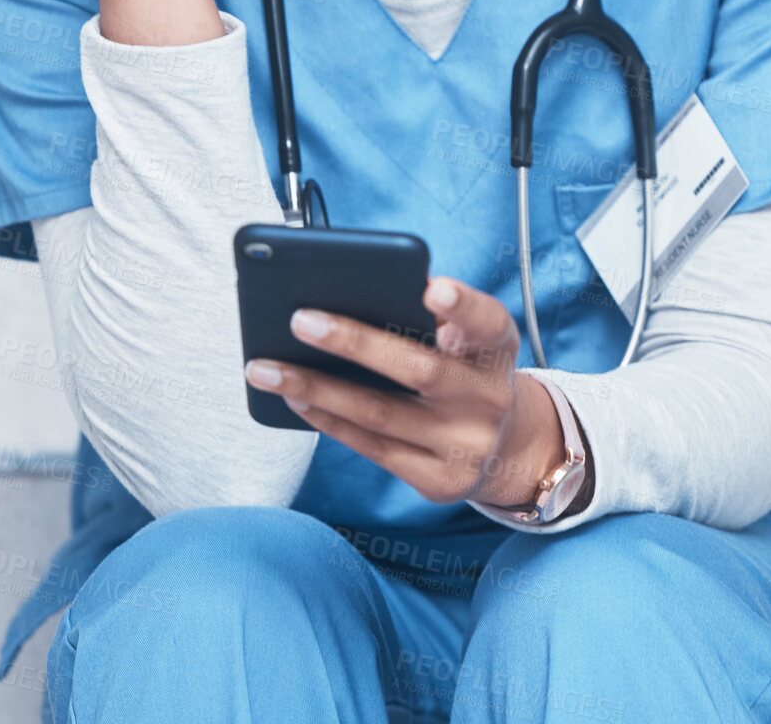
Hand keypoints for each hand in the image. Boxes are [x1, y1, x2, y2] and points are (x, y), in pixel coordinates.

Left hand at [244, 276, 565, 509]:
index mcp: (498, 350)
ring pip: (380, 413)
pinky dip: (328, 420)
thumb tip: (344, 299)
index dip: (463, 306)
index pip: (488, 322)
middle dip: (355, 343)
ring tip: (264, 368)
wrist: (506, 446)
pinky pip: (372, 447)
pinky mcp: (438, 481)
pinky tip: (293, 399)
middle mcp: (489, 399)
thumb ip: (430, 320)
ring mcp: (464, 446)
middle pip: (420, 370)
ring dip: (315, 388)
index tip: (431, 288)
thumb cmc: (465, 370)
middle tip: (300, 320)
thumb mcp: (468, 340)